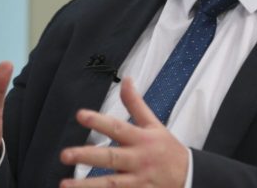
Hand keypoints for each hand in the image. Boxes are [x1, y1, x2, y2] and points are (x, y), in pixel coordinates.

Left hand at [59, 78, 188, 187]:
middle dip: (87, 156)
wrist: (191, 177)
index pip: (117, 127)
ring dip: (87, 186)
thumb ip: (135, 103)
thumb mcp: (154, 124)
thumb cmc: (167, 148)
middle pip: (110, 158)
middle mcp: (138, 160)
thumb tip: (125, 79)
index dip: (99, 121)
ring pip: (111, 184)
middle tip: (65, 154)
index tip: (80, 115)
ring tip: (64, 184)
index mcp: (141, 139)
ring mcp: (139, 181)